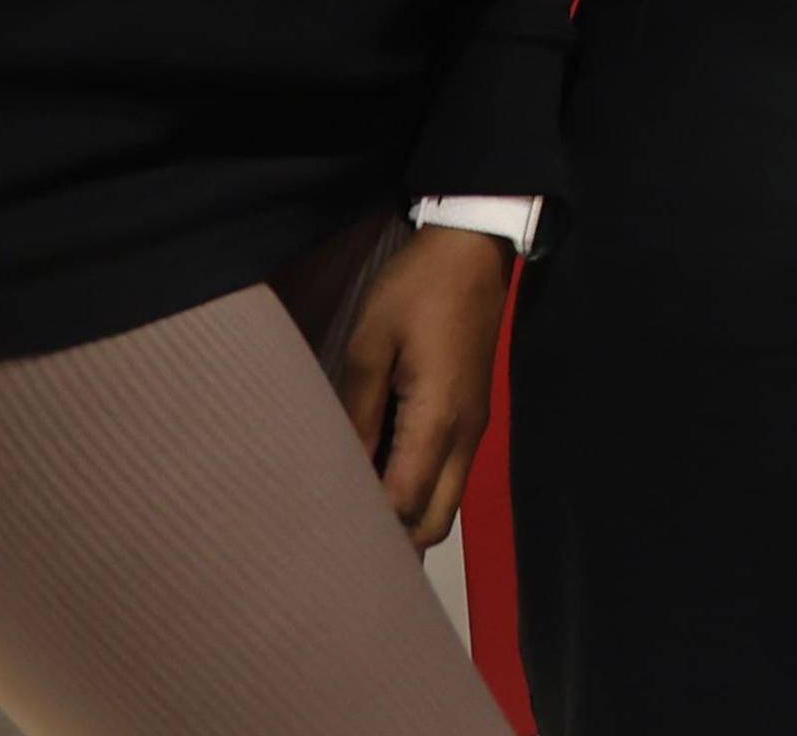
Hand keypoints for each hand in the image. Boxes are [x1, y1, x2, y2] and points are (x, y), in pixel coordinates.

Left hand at [334, 224, 510, 549]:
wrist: (473, 252)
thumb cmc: (416, 291)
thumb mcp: (369, 344)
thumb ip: (356, 414)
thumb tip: (342, 472)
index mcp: (438, 419)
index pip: (405, 503)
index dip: (367, 529)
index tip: (321, 538)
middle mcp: (465, 436)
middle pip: (435, 523)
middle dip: (394, 542)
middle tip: (339, 540)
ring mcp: (475, 428)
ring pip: (446, 505)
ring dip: (407, 518)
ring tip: (354, 515)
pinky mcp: (473, 416)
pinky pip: (449, 477)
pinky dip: (420, 493)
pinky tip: (380, 478)